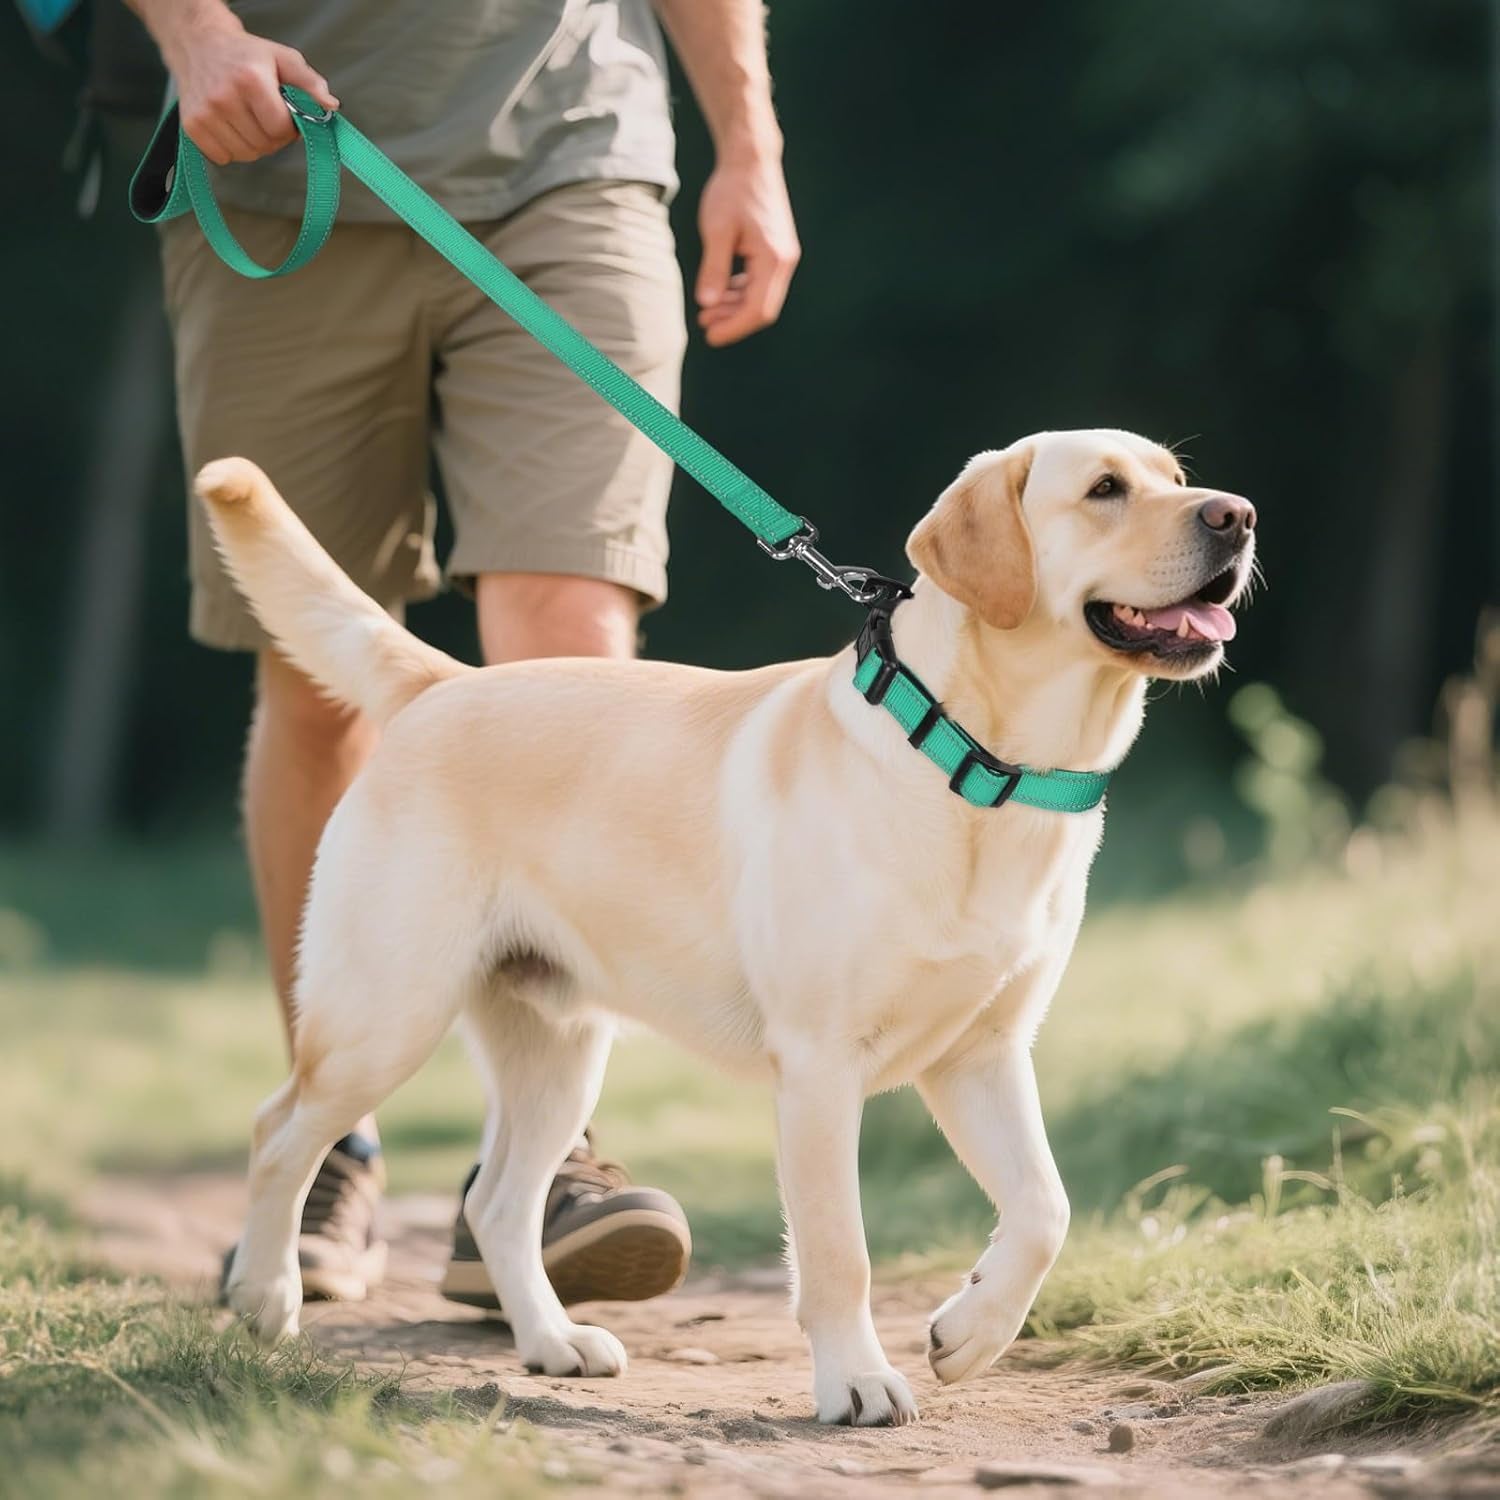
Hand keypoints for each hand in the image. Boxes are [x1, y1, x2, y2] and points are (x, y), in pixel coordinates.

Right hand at [160, 6, 337, 166]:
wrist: (199, 44)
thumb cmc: (247, 55)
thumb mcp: (283, 59)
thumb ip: (310, 83)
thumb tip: (331, 106)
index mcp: (250, 80)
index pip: (280, 129)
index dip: (288, 128)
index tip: (284, 115)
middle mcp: (224, 98)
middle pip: (264, 145)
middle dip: (272, 137)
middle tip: (265, 116)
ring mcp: (205, 114)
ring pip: (246, 155)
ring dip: (253, 144)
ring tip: (248, 119)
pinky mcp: (191, 126)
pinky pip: (223, 158)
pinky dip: (232, 149)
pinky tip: (231, 127)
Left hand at [695, 153, 799, 346]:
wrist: (751, 159)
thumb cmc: (732, 190)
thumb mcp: (716, 230)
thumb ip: (714, 269)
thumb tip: (707, 304)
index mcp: (773, 258)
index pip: (757, 309)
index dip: (733, 328)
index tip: (710, 336)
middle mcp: (784, 260)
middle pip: (763, 308)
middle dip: (734, 321)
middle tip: (704, 325)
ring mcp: (783, 255)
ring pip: (762, 296)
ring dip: (736, 307)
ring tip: (707, 311)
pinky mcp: (776, 249)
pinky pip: (761, 281)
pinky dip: (742, 291)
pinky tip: (721, 292)